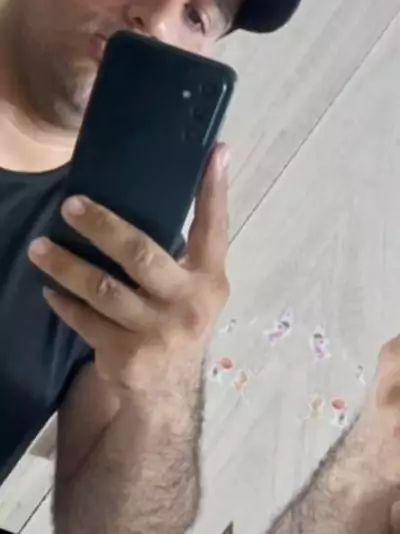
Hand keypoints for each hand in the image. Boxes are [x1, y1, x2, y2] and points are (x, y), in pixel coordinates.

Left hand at [28, 143, 230, 399]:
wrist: (166, 392)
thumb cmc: (177, 319)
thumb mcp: (194, 285)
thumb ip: (187, 247)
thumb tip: (169, 188)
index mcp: (210, 277)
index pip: (215, 226)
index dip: (215, 190)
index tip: (216, 151)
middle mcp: (189, 303)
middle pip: (142, 255)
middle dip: (104, 227)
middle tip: (70, 205)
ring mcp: (157, 332)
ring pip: (104, 290)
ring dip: (66, 267)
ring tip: (39, 247)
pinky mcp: (127, 356)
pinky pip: (86, 322)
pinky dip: (66, 304)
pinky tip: (49, 290)